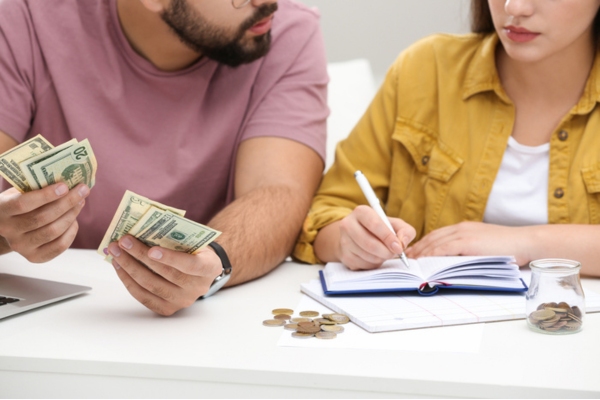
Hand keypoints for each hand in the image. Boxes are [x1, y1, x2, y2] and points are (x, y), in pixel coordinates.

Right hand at [0, 183, 89, 261]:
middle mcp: (8, 231)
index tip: (64, 186)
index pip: (23, 203)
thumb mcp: (20, 191)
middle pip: (42, 218)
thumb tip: (68, 180)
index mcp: (1, 210)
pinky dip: (71, 231)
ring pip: (53, 231)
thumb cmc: (19, 203)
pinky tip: (74, 220)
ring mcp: (21, 246)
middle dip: (67, 203)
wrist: (10, 227)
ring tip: (80, 202)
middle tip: (82, 190)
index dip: (46, 195)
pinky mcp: (34, 257)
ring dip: (71, 215)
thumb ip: (36, 187)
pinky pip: (59, 245)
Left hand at [107, 235, 222, 315]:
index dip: (171, 259)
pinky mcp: (167, 309)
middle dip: (140, 256)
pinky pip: (143, 296)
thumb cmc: (194, 251)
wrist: (200, 271)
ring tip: (116, 251)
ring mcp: (182, 301)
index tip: (152, 250)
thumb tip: (143, 231)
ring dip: (129, 267)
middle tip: (124, 242)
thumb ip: (177, 238)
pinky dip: (128, 281)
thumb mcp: (194, 242)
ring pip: (151, 286)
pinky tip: (119, 266)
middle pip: (166, 274)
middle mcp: (198, 287)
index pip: (191, 265)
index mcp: (209, 268)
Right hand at [336, 205, 415, 269]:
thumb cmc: (381, 230)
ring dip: (381, 258)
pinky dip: (374, 264)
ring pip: (367, 255)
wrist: (359, 237)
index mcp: (361, 212)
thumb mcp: (395, 225)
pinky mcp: (344, 255)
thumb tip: (402, 243)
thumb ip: (405, 231)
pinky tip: (374, 257)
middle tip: (394, 253)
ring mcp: (344, 241)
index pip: (375, 225)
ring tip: (384, 252)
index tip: (399, 247)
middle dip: (386, 251)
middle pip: (369, 243)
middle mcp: (348, 224)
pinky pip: (363, 265)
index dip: (388, 237)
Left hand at [406, 221, 529, 264]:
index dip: (423, 245)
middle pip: (432, 238)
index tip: (413, 254)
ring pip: (435, 243)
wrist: (525, 242)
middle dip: (417, 249)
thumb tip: (452, 263)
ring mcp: (463, 233)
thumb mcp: (482, 246)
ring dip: (421, 254)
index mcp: (463, 229)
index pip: (436, 236)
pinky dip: (432, 255)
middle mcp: (460, 228)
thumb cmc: (508, 248)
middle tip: (406, 259)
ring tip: (411, 264)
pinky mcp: (468, 241)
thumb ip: (467, 251)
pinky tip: (425, 262)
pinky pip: (444, 248)